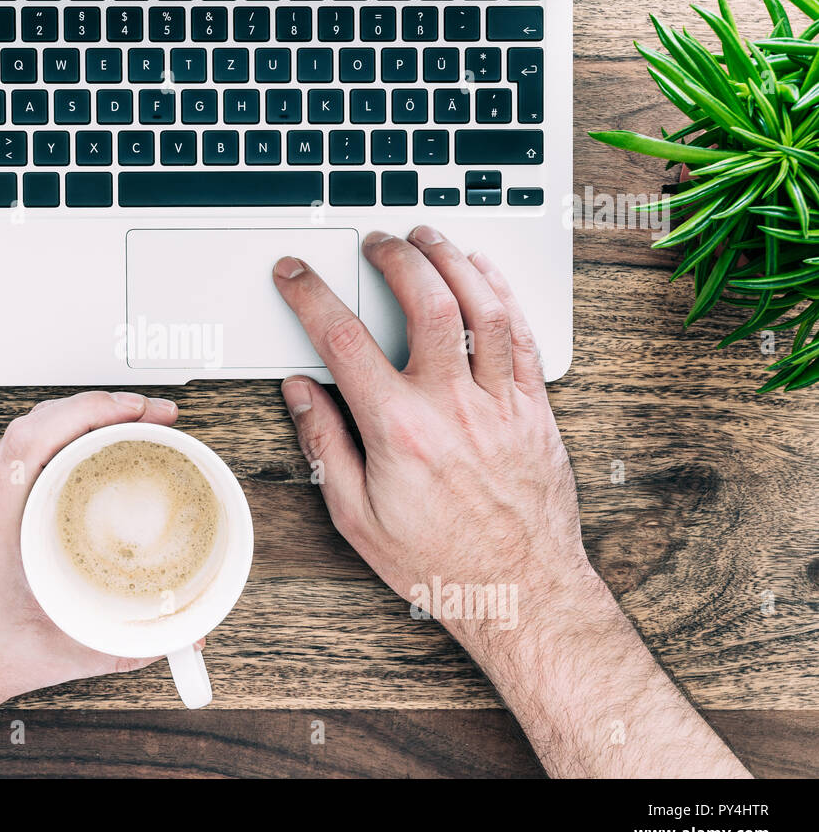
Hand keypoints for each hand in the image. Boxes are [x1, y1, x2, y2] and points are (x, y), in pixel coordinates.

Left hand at [0, 391, 184, 727]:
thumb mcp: (38, 660)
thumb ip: (108, 650)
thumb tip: (158, 640)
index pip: (33, 439)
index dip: (90, 412)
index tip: (133, 411)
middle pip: (34, 423)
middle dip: (98, 409)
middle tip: (147, 417)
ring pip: (19, 435)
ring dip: (72, 424)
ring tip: (119, 430)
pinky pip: (7, 456)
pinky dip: (49, 447)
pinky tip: (73, 462)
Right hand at [273, 226, 592, 645]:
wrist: (520, 592)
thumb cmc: (440, 562)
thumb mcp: (356, 516)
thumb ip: (326, 444)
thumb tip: (301, 391)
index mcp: (400, 432)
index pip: (344, 340)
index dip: (311, 295)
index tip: (295, 273)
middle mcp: (453, 408)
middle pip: (426, 302)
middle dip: (395, 257)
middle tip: (375, 242)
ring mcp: (501, 405)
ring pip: (482, 306)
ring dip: (452, 260)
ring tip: (427, 238)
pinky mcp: (536, 410)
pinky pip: (523, 336)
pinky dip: (501, 294)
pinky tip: (483, 274)